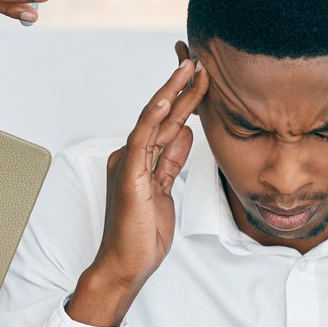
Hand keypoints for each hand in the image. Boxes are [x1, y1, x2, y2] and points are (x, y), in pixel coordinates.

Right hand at [70, 59, 207, 326]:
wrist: (125, 265)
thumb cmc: (143, 233)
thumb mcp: (165, 190)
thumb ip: (171, 161)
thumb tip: (186, 132)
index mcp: (140, 158)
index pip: (167, 122)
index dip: (185, 98)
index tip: (202, 77)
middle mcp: (132, 155)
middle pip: (163, 115)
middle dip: (182, 87)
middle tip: (200, 61)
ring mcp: (129, 163)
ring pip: (154, 121)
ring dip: (174, 93)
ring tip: (191, 69)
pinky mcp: (129, 176)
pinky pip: (142, 141)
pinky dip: (154, 118)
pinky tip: (167, 99)